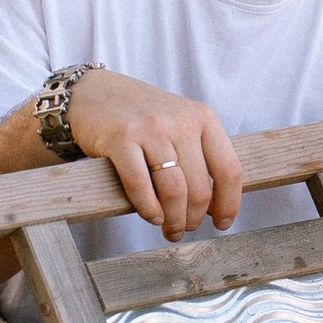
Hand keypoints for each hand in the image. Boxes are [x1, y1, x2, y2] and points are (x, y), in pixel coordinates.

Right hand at [68, 72, 242, 240]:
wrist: (94, 93)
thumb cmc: (142, 117)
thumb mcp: (180, 123)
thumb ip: (200, 155)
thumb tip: (215, 206)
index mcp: (203, 118)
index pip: (229, 170)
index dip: (229, 204)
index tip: (222, 223)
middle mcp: (181, 122)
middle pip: (200, 188)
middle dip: (194, 218)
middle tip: (185, 229)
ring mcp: (150, 129)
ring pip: (173, 191)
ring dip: (173, 219)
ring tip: (169, 229)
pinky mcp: (119, 138)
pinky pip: (140, 185)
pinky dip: (148, 208)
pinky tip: (151, 216)